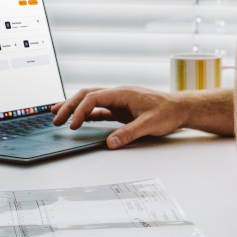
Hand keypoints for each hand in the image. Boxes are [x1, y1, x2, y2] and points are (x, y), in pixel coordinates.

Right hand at [51, 86, 186, 148]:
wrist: (181, 108)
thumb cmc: (168, 112)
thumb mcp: (150, 124)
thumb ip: (129, 133)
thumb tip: (110, 143)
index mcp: (123, 93)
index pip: (94, 98)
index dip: (80, 110)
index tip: (73, 125)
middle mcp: (118, 94)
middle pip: (87, 95)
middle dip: (69, 105)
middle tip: (55, 119)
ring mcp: (119, 101)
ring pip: (91, 100)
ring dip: (74, 107)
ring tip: (57, 114)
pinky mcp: (121, 109)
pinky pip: (100, 109)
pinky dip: (87, 114)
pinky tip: (78, 120)